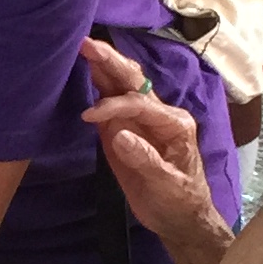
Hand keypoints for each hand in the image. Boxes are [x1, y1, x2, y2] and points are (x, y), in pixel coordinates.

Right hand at [79, 38, 232, 263]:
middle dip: (111, 62)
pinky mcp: (125, 129)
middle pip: (134, 82)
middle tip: (88, 44)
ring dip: (103, 67)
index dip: (115, 105)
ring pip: (122, 86)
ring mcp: (141, 120)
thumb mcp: (166, 186)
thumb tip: (119, 135)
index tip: (91, 117)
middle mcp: (158, 114)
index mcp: (174, 123)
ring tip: (83, 47)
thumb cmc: (179, 202)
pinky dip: (97, 85)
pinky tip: (86, 69)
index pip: (141, 103)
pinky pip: (111, 103)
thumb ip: (145, 160)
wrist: (179, 218)